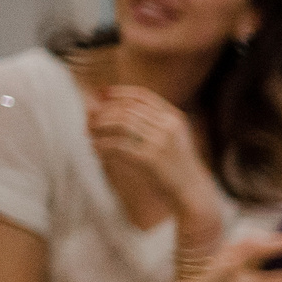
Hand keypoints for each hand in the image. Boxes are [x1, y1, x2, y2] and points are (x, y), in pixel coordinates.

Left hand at [88, 85, 217, 215]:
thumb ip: (157, 120)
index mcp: (174, 117)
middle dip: (106, 111)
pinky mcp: (150, 159)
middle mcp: (168, 126)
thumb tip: (124, 107)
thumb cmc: (178, 162)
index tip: (102, 94)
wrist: (191, 188)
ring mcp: (160, 142)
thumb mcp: (175, 136)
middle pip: (129, 108)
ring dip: (101, 126)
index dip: (120, 92)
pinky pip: (118, 145)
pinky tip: (96, 148)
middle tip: (91, 118)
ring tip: (90, 132)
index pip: (143, 96)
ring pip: (122, 123)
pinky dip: (103, 145)